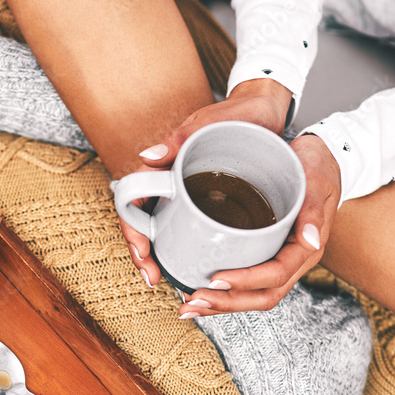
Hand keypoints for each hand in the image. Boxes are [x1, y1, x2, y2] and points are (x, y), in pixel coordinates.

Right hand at [124, 78, 295, 287]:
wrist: (264, 113)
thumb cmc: (236, 114)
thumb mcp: (207, 124)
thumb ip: (177, 139)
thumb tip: (146, 157)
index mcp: (161, 168)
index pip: (131, 205)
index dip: (132, 233)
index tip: (143, 255)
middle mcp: (168, 184)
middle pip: (144, 225)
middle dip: (144, 256)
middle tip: (155, 278)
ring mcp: (186, 195)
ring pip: (163, 231)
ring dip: (162, 258)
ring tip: (171, 280)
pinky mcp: (205, 202)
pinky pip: (189, 229)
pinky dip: (186, 250)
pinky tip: (196, 268)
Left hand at [176, 133, 341, 315]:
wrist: (318, 157)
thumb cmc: (316, 167)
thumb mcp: (317, 179)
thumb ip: (312, 210)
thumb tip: (311, 241)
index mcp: (306, 248)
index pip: (276, 275)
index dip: (246, 281)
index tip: (215, 279)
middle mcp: (294, 261)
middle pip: (262, 295)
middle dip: (227, 303)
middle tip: (194, 302)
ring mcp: (280, 260)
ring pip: (253, 295)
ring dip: (221, 304)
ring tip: (189, 305)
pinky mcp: (266, 254)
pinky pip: (246, 283)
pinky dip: (222, 291)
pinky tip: (198, 290)